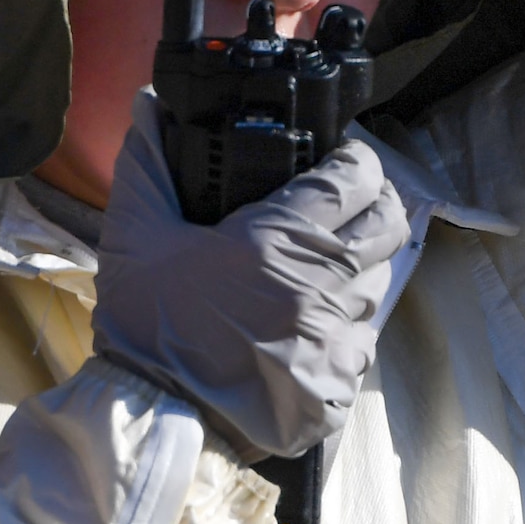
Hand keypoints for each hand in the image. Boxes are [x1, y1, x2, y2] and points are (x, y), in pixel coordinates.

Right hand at [92, 92, 410, 459]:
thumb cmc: (147, 326)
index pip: (354, 179)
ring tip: (321, 269)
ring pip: (379, 283)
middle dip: (374, 206)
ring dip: (358, 268)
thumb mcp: (136, 237)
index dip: (356, 162)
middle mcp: (322, 285)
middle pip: (388, 225)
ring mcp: (337, 339)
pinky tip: (308, 326)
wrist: (155, 420)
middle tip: (347, 205)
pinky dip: (344, 327)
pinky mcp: (340, 385)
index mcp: (278, 241)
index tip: (341, 161)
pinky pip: (362, 341)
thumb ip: (149, 165)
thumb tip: (148, 103)